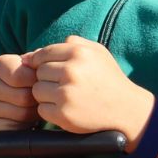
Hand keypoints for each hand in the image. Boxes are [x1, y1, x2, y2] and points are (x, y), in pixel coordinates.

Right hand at [0, 52, 40, 131]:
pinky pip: (14, 128)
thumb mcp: (32, 69)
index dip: (36, 82)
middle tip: (40, 99)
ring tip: (34, 108)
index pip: (21, 75)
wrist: (9, 106)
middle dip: (37, 100)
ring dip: (33, 113)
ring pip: (21, 113)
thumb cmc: (27, 84)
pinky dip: (24, 126)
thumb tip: (43, 57)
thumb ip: (39, 61)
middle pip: (24, 96)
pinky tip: (25, 120)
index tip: (40, 83)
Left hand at [20, 36, 153, 138]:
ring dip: (47, 95)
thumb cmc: (108, 79)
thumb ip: (72, 43)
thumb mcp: (97, 52)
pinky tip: (66, 109)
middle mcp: (71, 71)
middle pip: (39, 72)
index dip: (41, 63)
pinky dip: (50, 111)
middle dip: (47, 79)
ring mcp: (67, 94)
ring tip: (65, 97)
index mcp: (79, 53)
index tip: (49, 71)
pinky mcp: (64, 114)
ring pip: (37, 91)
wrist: (126, 109)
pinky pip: (41, 110)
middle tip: (64, 85)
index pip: (43, 54)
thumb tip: (31, 54)